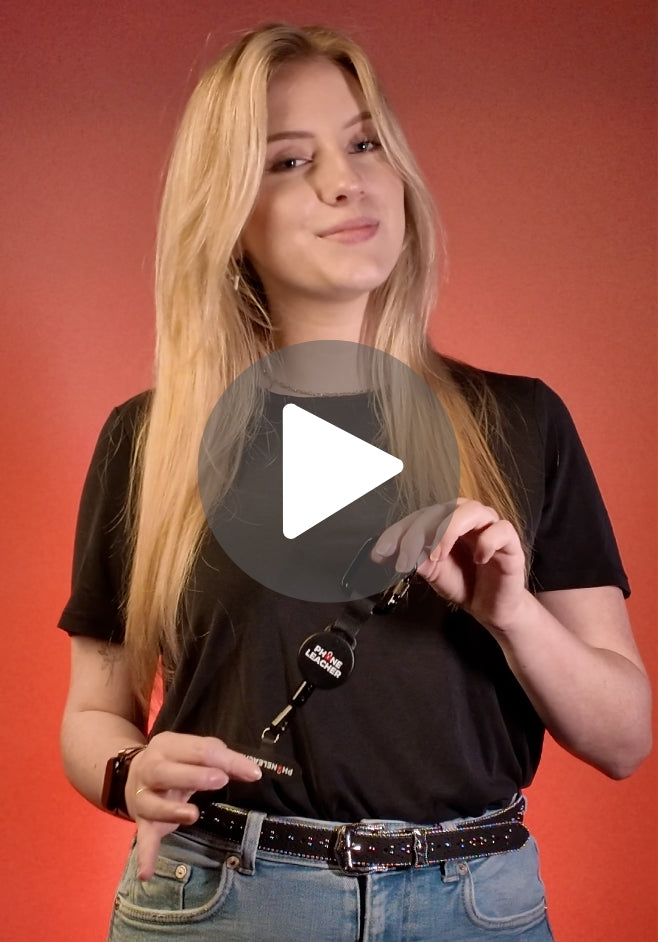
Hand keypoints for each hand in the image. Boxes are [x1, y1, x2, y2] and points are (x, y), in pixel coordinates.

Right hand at [124, 732, 261, 880]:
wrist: (132, 776)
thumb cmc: (177, 763)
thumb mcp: (196, 753)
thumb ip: (224, 761)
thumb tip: (253, 772)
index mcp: (167, 746)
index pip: (198, 749)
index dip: (226, 760)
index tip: (252, 773)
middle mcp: (150, 768)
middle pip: (165, 771)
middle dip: (194, 776)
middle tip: (221, 781)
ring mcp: (143, 796)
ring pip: (153, 804)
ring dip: (172, 810)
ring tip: (193, 815)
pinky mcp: (142, 822)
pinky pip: (142, 838)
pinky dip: (145, 855)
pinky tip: (147, 873)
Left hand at [372, 499, 526, 630]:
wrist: (491, 608)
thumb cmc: (464, 583)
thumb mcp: (432, 572)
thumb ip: (417, 559)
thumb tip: (398, 552)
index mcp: (446, 521)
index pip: (420, 516)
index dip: (398, 531)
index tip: (381, 552)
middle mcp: (468, 519)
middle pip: (443, 509)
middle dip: (418, 532)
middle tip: (405, 558)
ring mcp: (490, 528)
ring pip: (471, 510)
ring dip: (448, 530)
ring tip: (437, 556)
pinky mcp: (511, 544)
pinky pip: (501, 530)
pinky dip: (486, 541)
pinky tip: (478, 559)